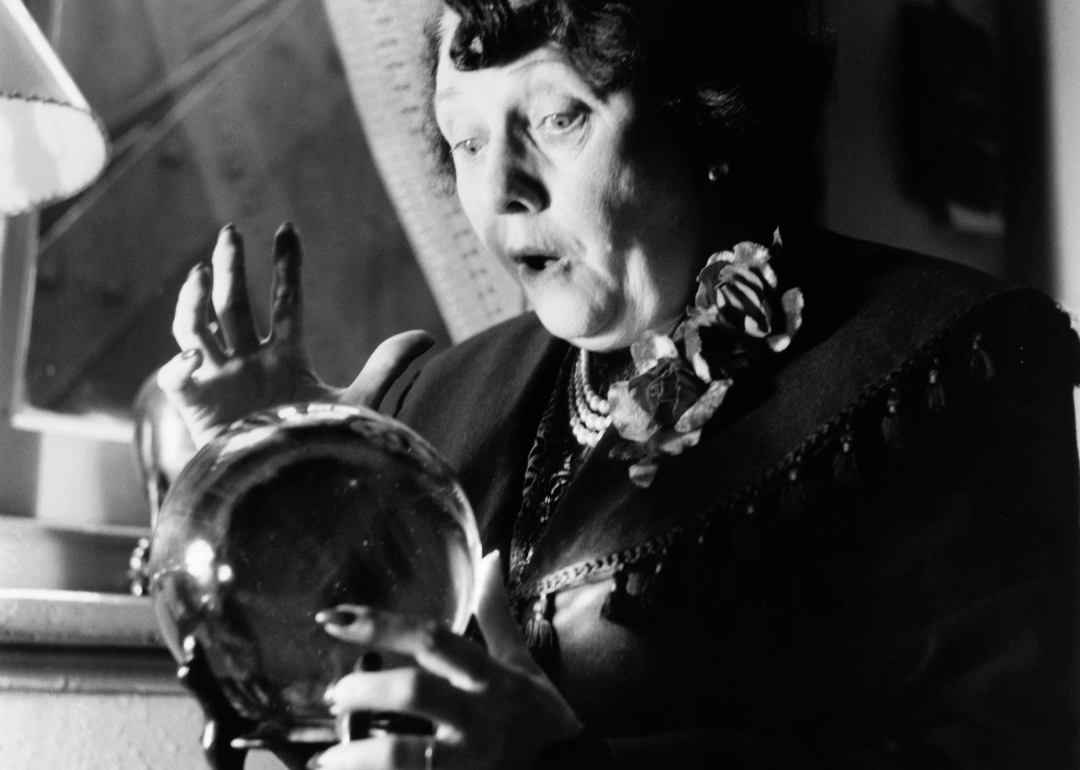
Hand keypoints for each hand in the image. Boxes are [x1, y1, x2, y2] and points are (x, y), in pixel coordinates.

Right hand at [158, 223, 433, 447]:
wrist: (291, 493)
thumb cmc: (321, 449)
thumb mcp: (359, 402)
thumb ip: (388, 366)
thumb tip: (428, 335)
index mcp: (286, 358)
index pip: (285, 302)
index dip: (286, 266)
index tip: (287, 230)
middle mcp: (250, 363)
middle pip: (234, 303)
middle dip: (231, 266)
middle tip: (230, 230)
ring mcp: (219, 380)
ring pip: (196, 325)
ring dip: (194, 298)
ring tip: (202, 271)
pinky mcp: (196, 405)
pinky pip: (176, 375)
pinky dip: (180, 364)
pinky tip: (194, 358)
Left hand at [311, 551, 582, 769]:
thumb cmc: (541, 716)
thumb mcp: (522, 664)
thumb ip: (496, 614)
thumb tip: (490, 557)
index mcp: (492, 676)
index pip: (433, 638)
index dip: (381, 626)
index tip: (333, 619)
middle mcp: (482, 715)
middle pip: (415, 692)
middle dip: (364, 689)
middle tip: (334, 694)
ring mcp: (472, 761)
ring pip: (405, 754)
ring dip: (358, 755)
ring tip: (327, 757)